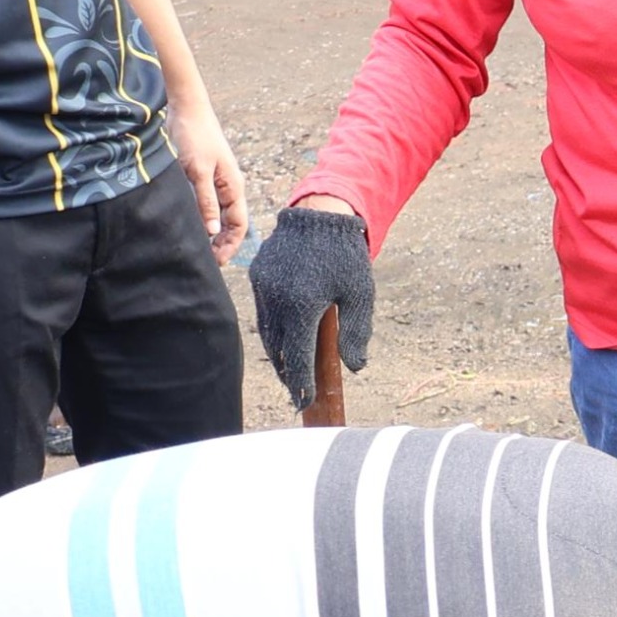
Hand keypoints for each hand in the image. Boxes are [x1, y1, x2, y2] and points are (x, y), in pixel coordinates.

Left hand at [167, 91, 248, 261]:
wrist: (186, 107)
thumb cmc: (195, 135)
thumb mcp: (198, 170)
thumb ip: (205, 200)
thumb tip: (211, 230)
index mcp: (233, 186)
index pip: (238, 224)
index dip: (230, 245)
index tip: (217, 261)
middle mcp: (227, 186)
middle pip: (230, 223)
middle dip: (221, 242)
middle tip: (205, 260)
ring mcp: (215, 181)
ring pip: (217, 214)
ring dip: (210, 231)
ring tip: (197, 246)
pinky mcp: (202, 175)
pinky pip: (205, 202)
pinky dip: (200, 216)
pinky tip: (189, 223)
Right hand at [249, 202, 376, 408]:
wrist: (321, 215)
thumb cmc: (346, 258)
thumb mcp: (359, 296)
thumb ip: (356, 333)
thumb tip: (355, 367)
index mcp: (302, 306)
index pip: (297, 357)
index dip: (301, 383)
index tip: (306, 400)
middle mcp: (276, 299)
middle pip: (277, 349)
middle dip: (287, 374)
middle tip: (298, 393)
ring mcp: (263, 287)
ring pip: (265, 333)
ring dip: (277, 355)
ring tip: (290, 373)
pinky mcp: (257, 277)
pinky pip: (262, 313)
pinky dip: (271, 331)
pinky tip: (282, 342)